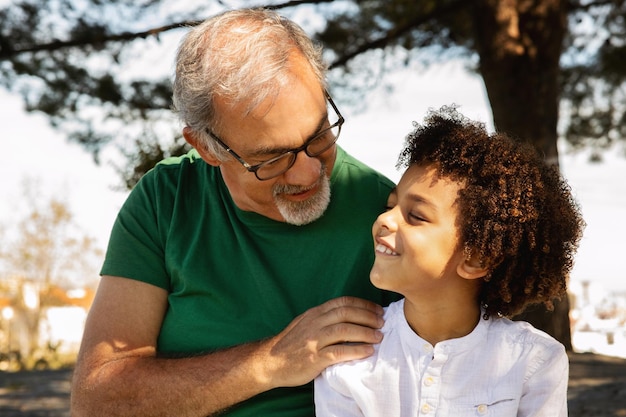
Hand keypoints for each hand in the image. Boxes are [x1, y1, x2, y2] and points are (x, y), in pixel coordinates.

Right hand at [262, 296, 384, 387]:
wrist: (269, 362)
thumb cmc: (291, 344)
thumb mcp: (305, 323)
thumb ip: (324, 318)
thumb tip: (349, 315)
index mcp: (314, 313)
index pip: (342, 302)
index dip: (363, 304)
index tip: (377, 310)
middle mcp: (315, 323)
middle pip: (346, 313)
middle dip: (368, 316)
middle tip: (382, 322)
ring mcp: (314, 340)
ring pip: (345, 330)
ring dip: (365, 333)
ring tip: (378, 337)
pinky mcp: (314, 358)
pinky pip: (339, 352)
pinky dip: (356, 350)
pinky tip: (367, 352)